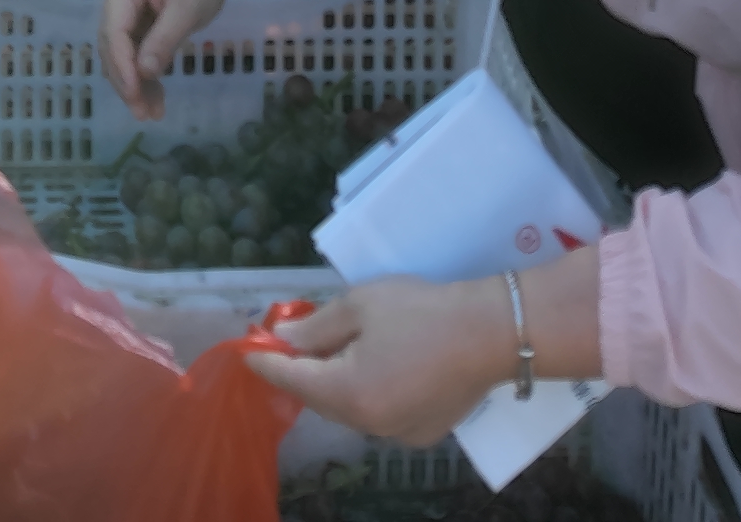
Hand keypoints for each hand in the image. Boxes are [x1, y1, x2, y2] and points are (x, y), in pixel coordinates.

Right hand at [100, 0, 233, 113]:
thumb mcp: (187, 7)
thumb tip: (145, 73)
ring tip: (152, 114)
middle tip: (142, 113)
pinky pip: (138, 51)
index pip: (114, 30)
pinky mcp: (141, 21)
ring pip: (125, 54)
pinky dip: (147, 74)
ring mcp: (128, 10)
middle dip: (127, 81)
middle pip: (114, 46)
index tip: (134, 93)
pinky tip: (157, 98)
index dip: (122, 64)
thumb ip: (165, 39)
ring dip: (136, 83)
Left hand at [244, 283, 513, 445]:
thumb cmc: (422, 311)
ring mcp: (396, 435)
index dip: (267, 362)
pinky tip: (376, 370)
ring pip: (348, 411)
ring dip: (334, 385)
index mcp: (349, 392)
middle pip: (319, 399)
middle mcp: (368, 424)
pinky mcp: (420, 435)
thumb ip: (316, 327)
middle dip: (302, 372)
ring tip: (334, 353)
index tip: (248, 350)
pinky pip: (377, 417)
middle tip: (292, 342)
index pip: (292, 378)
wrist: (491, 333)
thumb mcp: (361, 305)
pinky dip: (365, 396)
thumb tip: (283, 338)